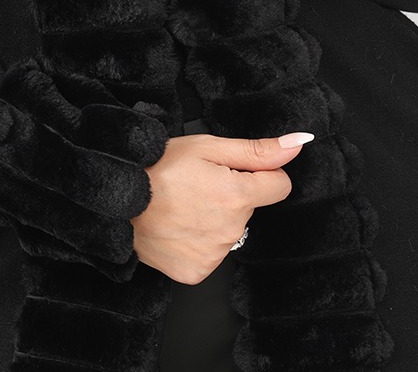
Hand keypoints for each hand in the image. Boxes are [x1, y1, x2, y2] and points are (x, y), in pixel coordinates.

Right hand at [131, 132, 308, 282]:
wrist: (118, 200)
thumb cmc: (158, 168)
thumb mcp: (207, 146)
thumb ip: (257, 150)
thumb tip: (299, 144)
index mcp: (237, 196)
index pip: (278, 186)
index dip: (259, 174)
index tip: (234, 171)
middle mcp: (230, 230)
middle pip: (249, 208)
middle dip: (231, 194)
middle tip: (198, 185)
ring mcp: (214, 255)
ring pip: (230, 231)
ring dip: (214, 218)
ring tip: (184, 205)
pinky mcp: (196, 273)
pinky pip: (211, 254)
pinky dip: (199, 241)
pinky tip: (179, 226)